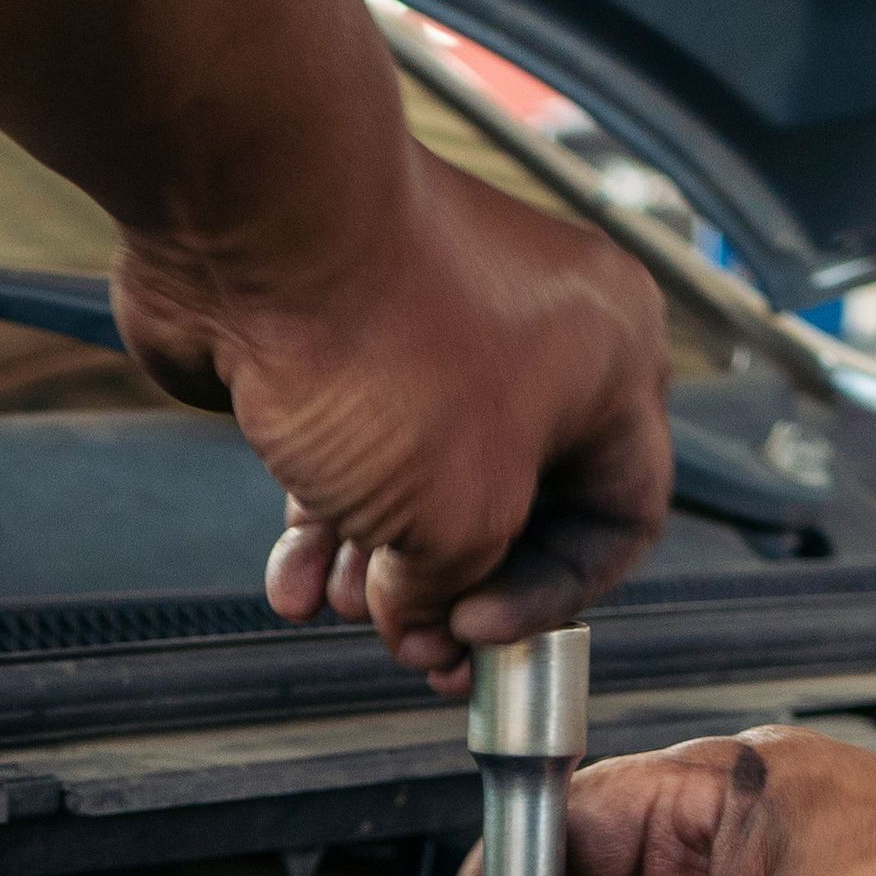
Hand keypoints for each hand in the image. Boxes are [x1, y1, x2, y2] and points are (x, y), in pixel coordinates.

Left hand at [113, 144, 670, 692]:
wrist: (253, 225)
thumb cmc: (387, 352)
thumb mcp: (458, 520)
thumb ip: (453, 590)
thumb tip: (417, 617)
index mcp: (610, 361)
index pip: (621, 514)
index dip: (555, 596)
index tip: (480, 637)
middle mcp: (535, 338)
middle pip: (519, 508)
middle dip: (457, 592)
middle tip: (412, 649)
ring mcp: (434, 335)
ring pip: (426, 489)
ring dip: (382, 568)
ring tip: (340, 606)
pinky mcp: (346, 344)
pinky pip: (353, 454)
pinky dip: (324, 522)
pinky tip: (291, 580)